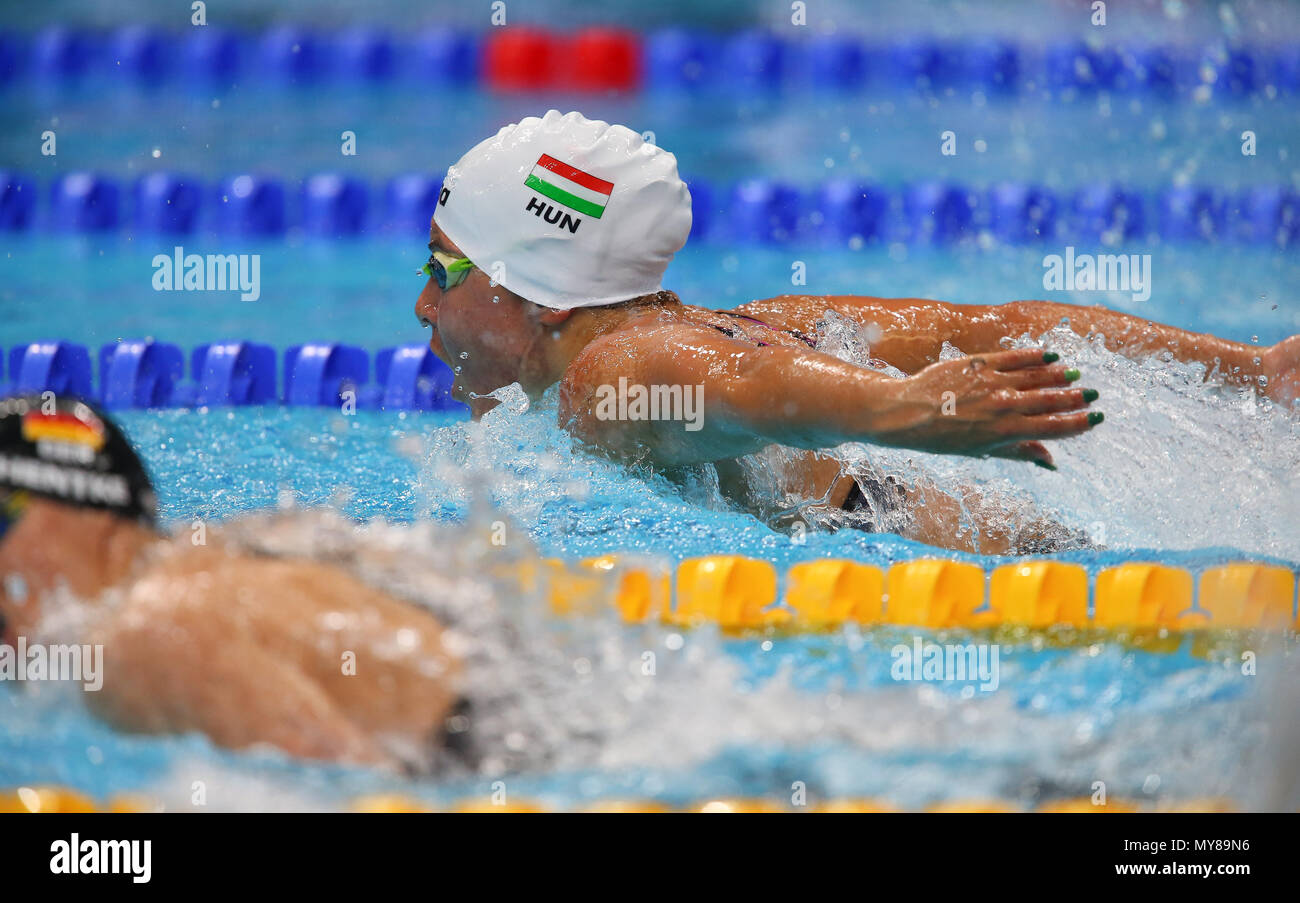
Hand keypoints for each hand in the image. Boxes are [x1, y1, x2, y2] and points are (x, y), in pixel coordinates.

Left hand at [882, 348, 1101, 466]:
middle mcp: (1003, 406)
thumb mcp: (982, 451)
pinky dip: (1035, 356)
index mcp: (1006, 432)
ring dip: (1059, 376)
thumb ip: (1019, 452)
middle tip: (1093, 394)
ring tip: (1074, 375)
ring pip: (1036, 377)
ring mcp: (992, 383)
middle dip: (1075, 398)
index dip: (1079, 423)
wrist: (907, 413)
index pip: (1053, 427)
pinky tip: (1050, 355)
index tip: (1097, 418)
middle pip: (1050, 401)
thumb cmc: (943, 438)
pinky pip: (1015, 357)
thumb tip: (1052, 462)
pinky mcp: (979, 363)